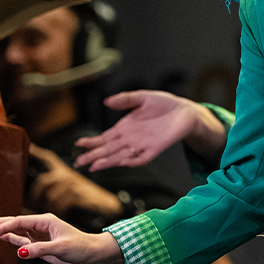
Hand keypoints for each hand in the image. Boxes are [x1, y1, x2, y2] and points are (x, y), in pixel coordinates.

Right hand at [0, 213, 122, 263]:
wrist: (91, 254)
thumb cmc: (80, 247)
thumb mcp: (61, 248)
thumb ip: (40, 249)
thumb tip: (20, 251)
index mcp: (45, 221)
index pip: (18, 222)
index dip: (3, 227)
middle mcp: (40, 225)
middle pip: (12, 222)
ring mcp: (38, 234)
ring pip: (14, 230)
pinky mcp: (38, 243)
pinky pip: (20, 239)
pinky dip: (7, 237)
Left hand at [29, 145, 122, 218]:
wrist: (105, 202)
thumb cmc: (87, 195)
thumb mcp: (72, 185)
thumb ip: (58, 185)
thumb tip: (37, 191)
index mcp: (65, 171)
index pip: (50, 158)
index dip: (38, 152)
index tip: (28, 147)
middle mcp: (68, 175)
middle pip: (43, 180)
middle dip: (35, 194)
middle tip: (32, 203)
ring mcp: (73, 184)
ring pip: (51, 195)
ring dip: (48, 205)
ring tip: (48, 210)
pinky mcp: (78, 194)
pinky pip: (61, 203)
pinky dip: (59, 210)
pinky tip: (61, 212)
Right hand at [74, 90, 226, 171]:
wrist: (184, 111)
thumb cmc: (163, 104)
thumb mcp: (142, 97)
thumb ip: (125, 99)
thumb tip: (106, 101)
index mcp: (124, 127)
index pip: (104, 138)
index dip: (91, 142)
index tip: (78, 145)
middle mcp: (131, 139)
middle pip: (108, 150)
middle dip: (93, 156)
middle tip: (79, 162)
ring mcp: (142, 145)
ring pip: (121, 156)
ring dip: (108, 161)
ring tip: (95, 165)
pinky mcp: (155, 149)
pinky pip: (141, 157)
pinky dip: (132, 160)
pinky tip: (121, 161)